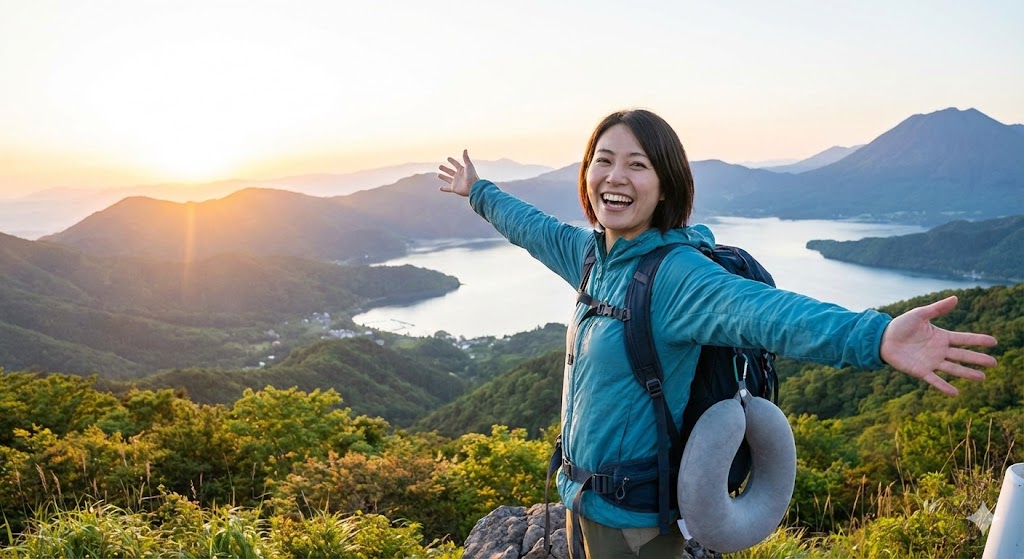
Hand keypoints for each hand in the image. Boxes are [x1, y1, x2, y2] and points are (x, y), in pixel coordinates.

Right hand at [437, 149, 478, 196]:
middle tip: (439, 166)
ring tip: (438, 175)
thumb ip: (466, 158)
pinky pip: (448, 189)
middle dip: (445, 169)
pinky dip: (444, 189)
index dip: (452, 161)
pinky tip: (439, 188)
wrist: (473, 187)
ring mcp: (456, 182)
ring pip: (448, 179)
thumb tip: (465, 149)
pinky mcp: (454, 189)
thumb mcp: (469, 165)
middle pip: (450, 171)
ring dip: (443, 177)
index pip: (456, 164)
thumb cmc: (472, 176)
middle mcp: (458, 176)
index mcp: (462, 170)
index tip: (448, 158)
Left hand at [879, 295, 997, 395]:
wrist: (882, 339)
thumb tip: (955, 298)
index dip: (978, 340)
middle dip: (978, 359)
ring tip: (982, 377)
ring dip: (967, 373)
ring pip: (953, 368)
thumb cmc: (901, 325)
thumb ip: (937, 308)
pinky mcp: (920, 371)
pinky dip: (944, 386)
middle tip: (994, 363)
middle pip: (962, 355)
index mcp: (942, 337)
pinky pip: (934, 380)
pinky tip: (955, 393)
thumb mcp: (920, 314)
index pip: (964, 339)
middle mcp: (940, 351)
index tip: (994, 341)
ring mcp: (931, 362)